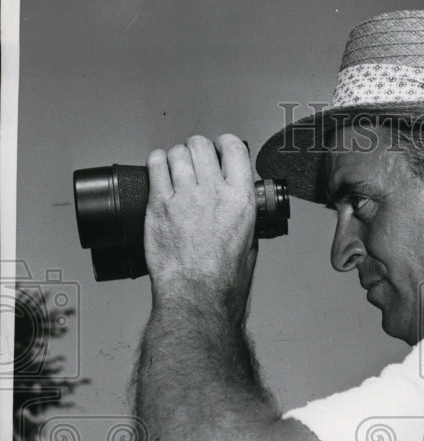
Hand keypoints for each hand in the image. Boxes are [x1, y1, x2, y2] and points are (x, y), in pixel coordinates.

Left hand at [144, 134, 257, 312]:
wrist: (197, 296)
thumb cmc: (222, 282)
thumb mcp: (250, 246)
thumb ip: (244, 220)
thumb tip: (239, 209)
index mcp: (241, 200)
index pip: (234, 149)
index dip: (225, 144)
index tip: (221, 147)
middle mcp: (213, 193)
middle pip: (201, 146)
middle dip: (197, 149)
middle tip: (195, 159)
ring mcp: (184, 197)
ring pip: (177, 153)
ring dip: (176, 157)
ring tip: (175, 168)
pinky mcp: (159, 205)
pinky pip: (155, 166)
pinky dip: (156, 162)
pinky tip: (159, 169)